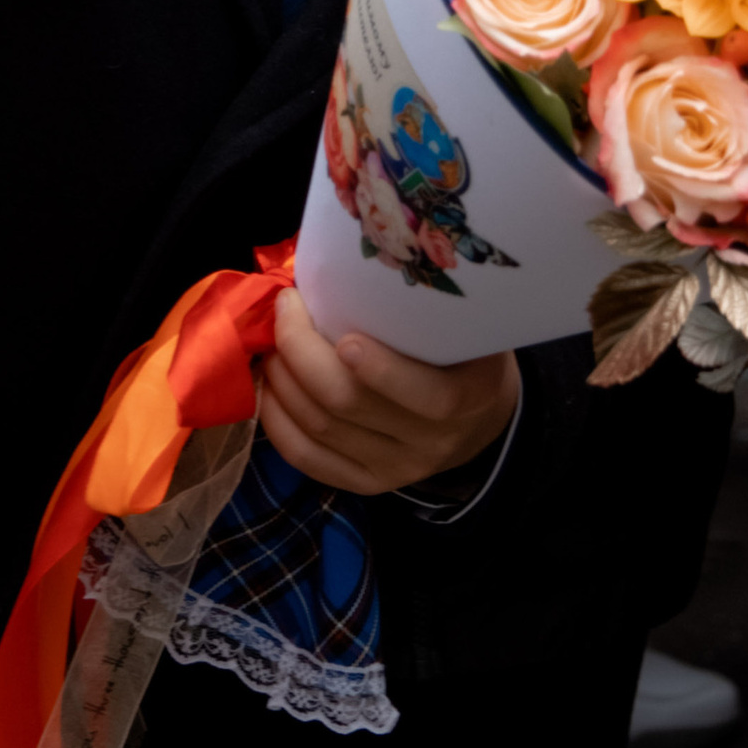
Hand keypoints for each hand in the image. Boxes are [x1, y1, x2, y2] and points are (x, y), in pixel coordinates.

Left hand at [256, 287, 518, 498]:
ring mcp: (395, 469)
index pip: (426, 396)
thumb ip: (424, 310)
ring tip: (271, 341)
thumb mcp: (467, 328)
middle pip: (349, 404)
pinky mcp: (365, 484)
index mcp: (467, 398)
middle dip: (301, 351)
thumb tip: (346, 264)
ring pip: (320, 428)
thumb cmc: (465, 354)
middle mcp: (431, 442)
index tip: (344, 334)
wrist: (479, 420)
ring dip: (282, 379)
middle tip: (286, 309)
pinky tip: (268, 387)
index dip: (380, 369)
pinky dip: (276, 421)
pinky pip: (307, 459)